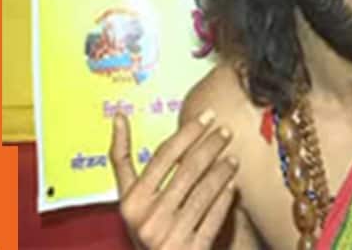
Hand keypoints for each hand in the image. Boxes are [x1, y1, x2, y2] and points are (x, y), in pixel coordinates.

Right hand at [109, 110, 238, 249]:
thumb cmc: (145, 224)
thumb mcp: (128, 198)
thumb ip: (122, 160)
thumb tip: (118, 117)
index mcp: (131, 202)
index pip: (164, 155)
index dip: (188, 131)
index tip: (206, 116)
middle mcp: (149, 219)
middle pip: (189, 168)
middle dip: (211, 145)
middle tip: (226, 131)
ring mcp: (172, 236)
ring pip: (206, 190)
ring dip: (223, 169)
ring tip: (233, 158)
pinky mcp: (193, 249)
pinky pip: (216, 215)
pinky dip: (226, 197)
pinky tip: (233, 185)